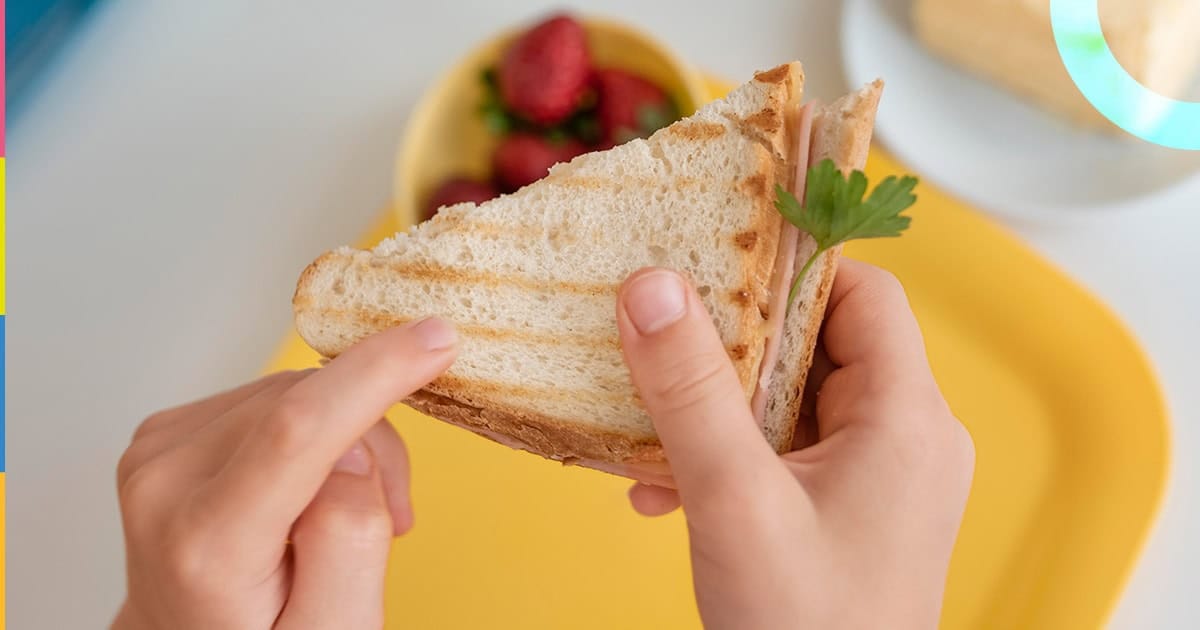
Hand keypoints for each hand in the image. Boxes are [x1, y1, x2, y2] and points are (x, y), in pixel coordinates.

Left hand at [112, 318, 457, 629]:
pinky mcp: (168, 429)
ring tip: (342, 515)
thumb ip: (352, 541)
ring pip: (295, 392)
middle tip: (391, 515)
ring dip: (344, 437)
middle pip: (308, 407)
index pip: (296, 430)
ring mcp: (157, 452)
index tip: (437, 339)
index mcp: (206, 545)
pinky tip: (308, 485)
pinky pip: (272, 397)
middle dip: (371, 441)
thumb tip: (354, 445)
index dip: (372, 373)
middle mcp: (163, 486)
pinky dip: (312, 430)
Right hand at [616, 260, 973, 629]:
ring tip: (653, 430)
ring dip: (718, 408)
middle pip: (822, 343)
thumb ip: (692, 392)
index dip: (791, 268)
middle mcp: (908, 438)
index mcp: (908, 420)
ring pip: (793, 399)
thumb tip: (652, 286)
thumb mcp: (735, 502)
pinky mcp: (851, 510)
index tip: (714, 261)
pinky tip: (665, 491)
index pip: (864, 294)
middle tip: (663, 342)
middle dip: (733, 346)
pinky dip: (729, 456)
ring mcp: (881, 478)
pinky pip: (786, 451)